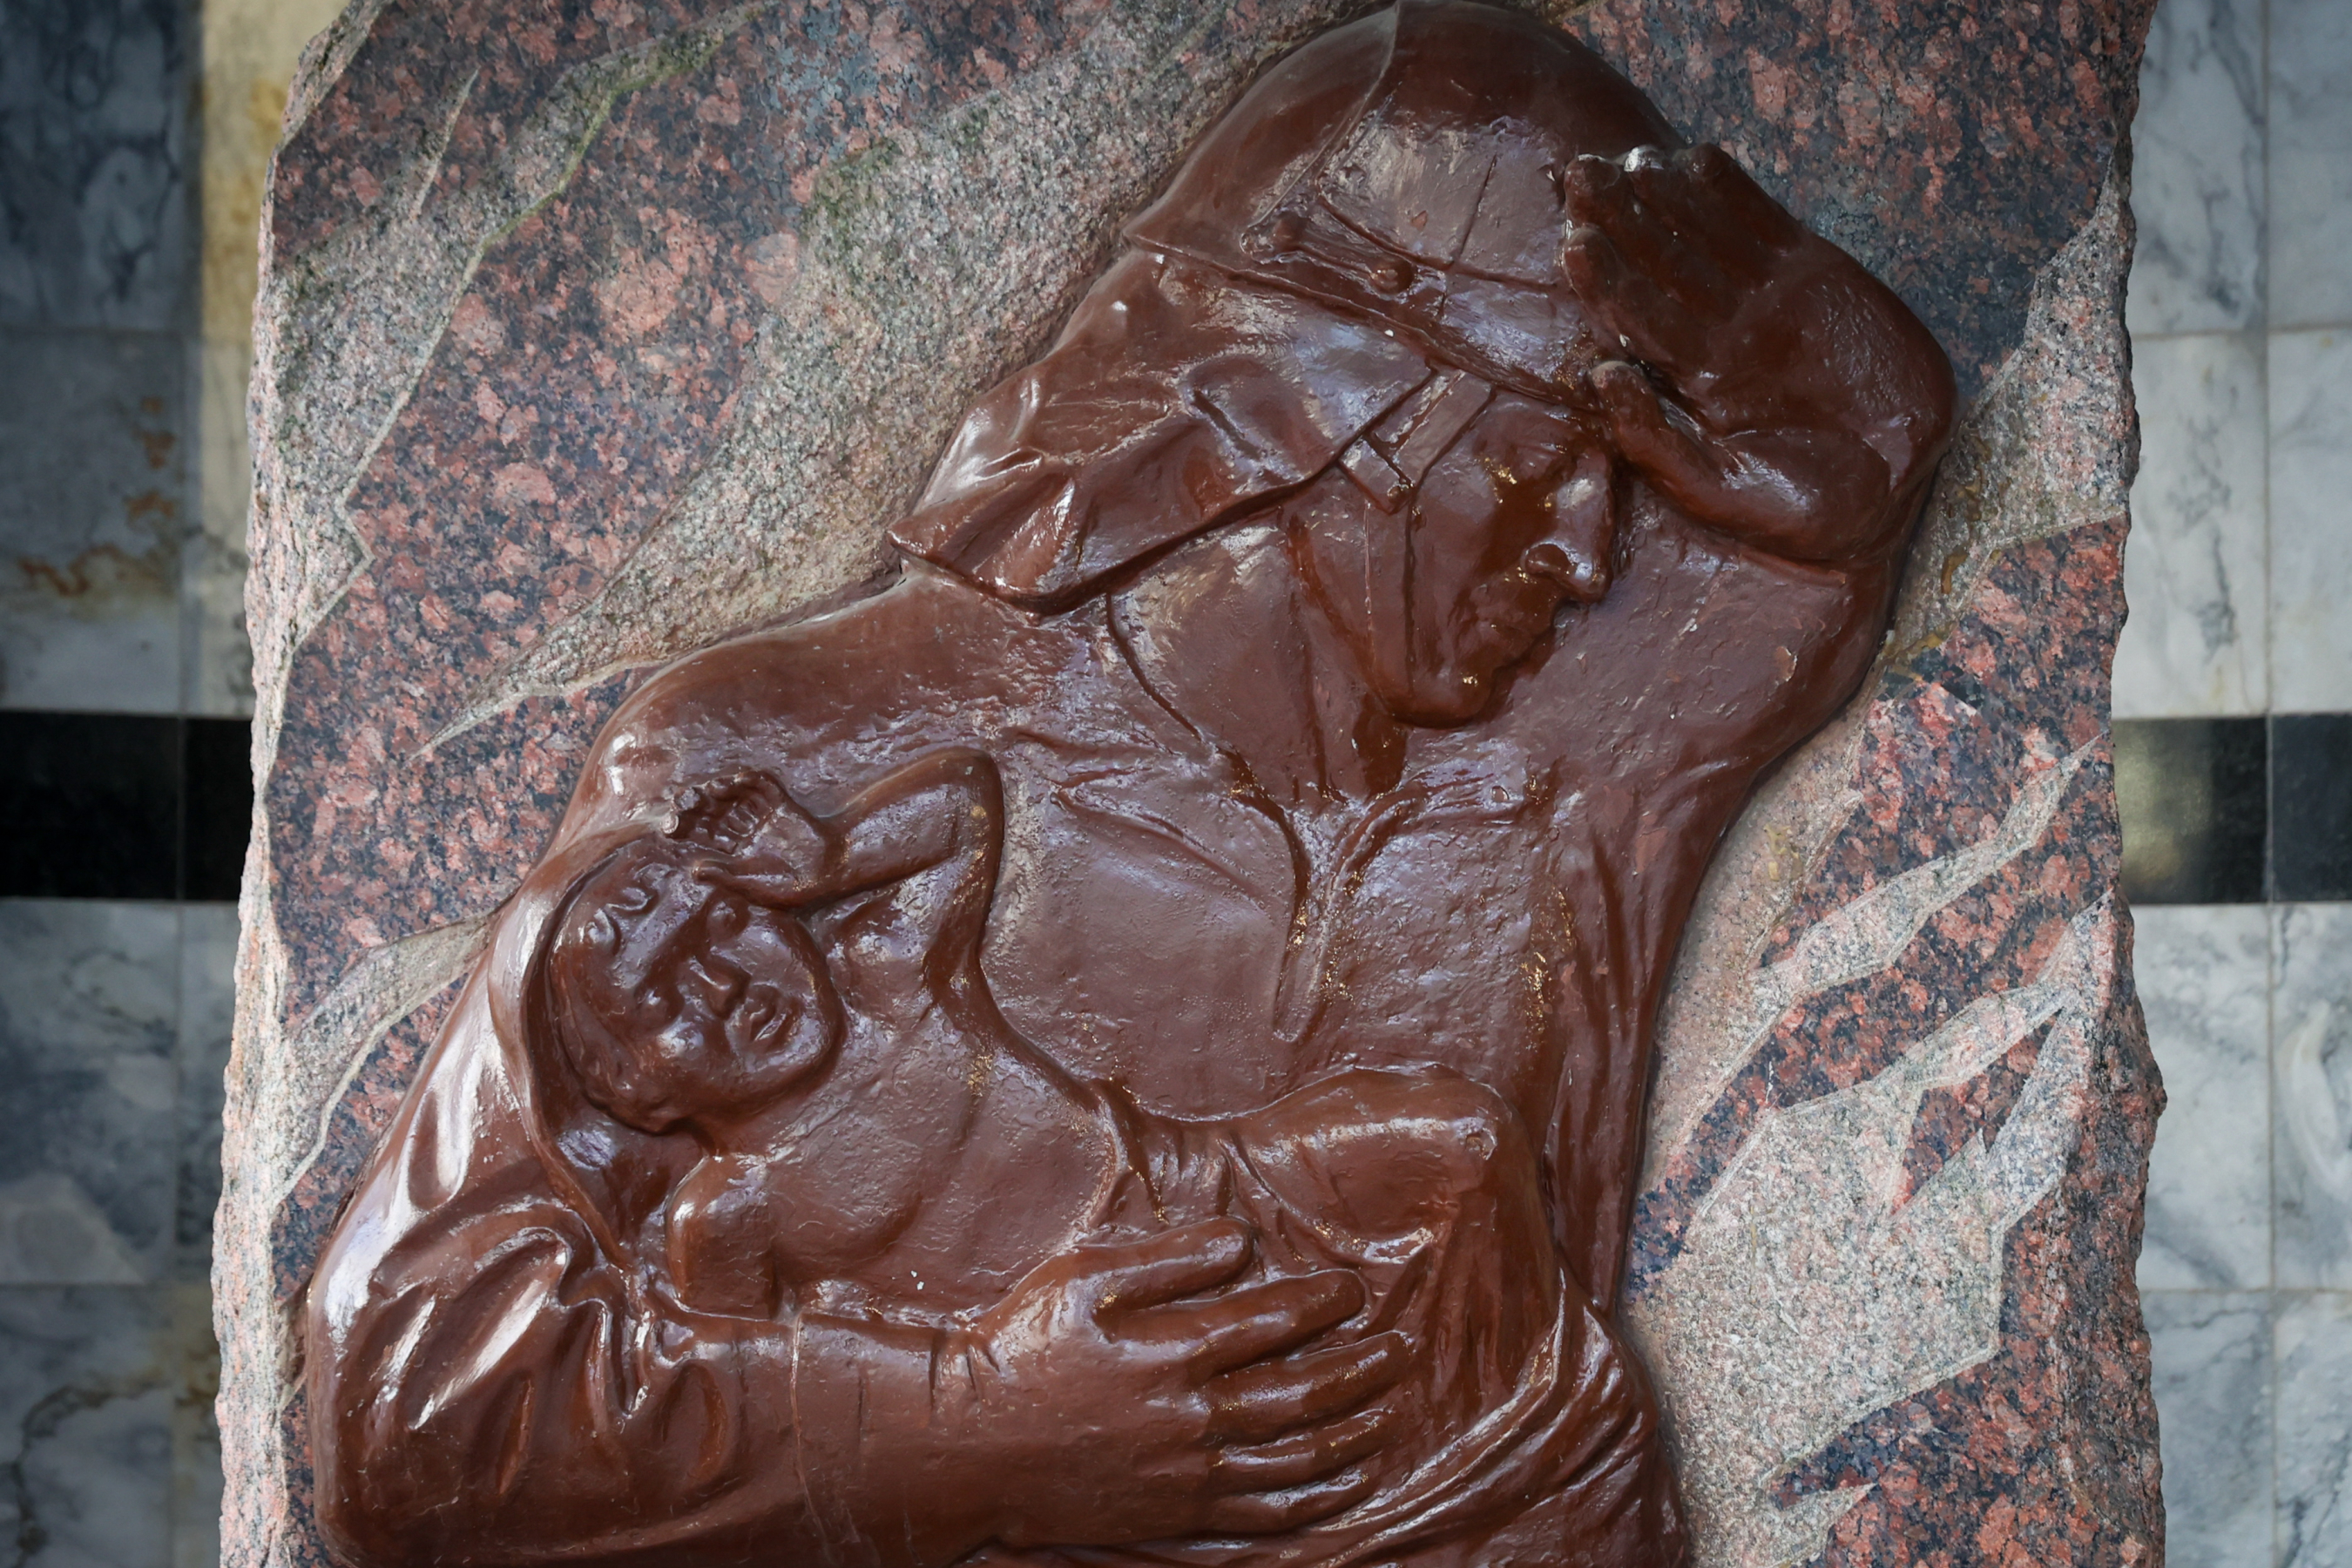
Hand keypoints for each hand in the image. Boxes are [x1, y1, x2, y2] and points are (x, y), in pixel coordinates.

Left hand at [664, 769, 832, 904]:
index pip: (705, 835)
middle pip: (717, 812)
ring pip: (736, 797)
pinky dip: (750, 781)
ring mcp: (765, 817)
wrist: (831, 873)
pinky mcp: (783, 806)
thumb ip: (724, 875)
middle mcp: (748, 832)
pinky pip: (765, 788)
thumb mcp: (752, 885)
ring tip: (710, 789)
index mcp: (737, 853)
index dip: (687, 827)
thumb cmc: (792, 887)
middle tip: (683, 800)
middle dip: (699, 805)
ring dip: (721, 790)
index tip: (670, 824)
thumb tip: (692, 870)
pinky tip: (737, 780)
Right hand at [935, 1220, 1407, 1549]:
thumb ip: (1166, 1258)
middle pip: (1301, 1395)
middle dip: (1359, 1369)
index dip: (1322, 1305)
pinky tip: (1344, 1481)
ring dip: (1352, 1432)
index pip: (1272, 1324)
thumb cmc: (1021, 1345)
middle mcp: (1192, 1421)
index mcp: (1172, 1353)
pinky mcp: (1177, 1515)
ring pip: (1294, 1460)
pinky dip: (1315, 1498)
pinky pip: (1266, 1515)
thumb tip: (1240, 1241)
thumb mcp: (1083, 1278)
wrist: (969, 1444)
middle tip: (1400, 1347)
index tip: (1353, 1291)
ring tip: (1389, 1408)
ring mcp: (1188, 1476)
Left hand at [1560, 144, 1953, 559]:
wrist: (1895, 487)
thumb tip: (1598, 376)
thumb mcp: (1720, 489)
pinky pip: (1762, 223)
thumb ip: (1655, 439)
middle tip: (1578, 173)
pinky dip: (1732, 192)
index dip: (1604, 281)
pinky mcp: (1811, 273)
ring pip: (1702, 236)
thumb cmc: (1801, 510)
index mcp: (1685, 381)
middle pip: (1657, 265)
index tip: (1572, 243)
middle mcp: (1714, 333)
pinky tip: (1697, 159)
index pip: (1634, 321)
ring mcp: (1760, 299)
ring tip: (1632, 159)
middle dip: (1619, 221)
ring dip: (1666, 196)